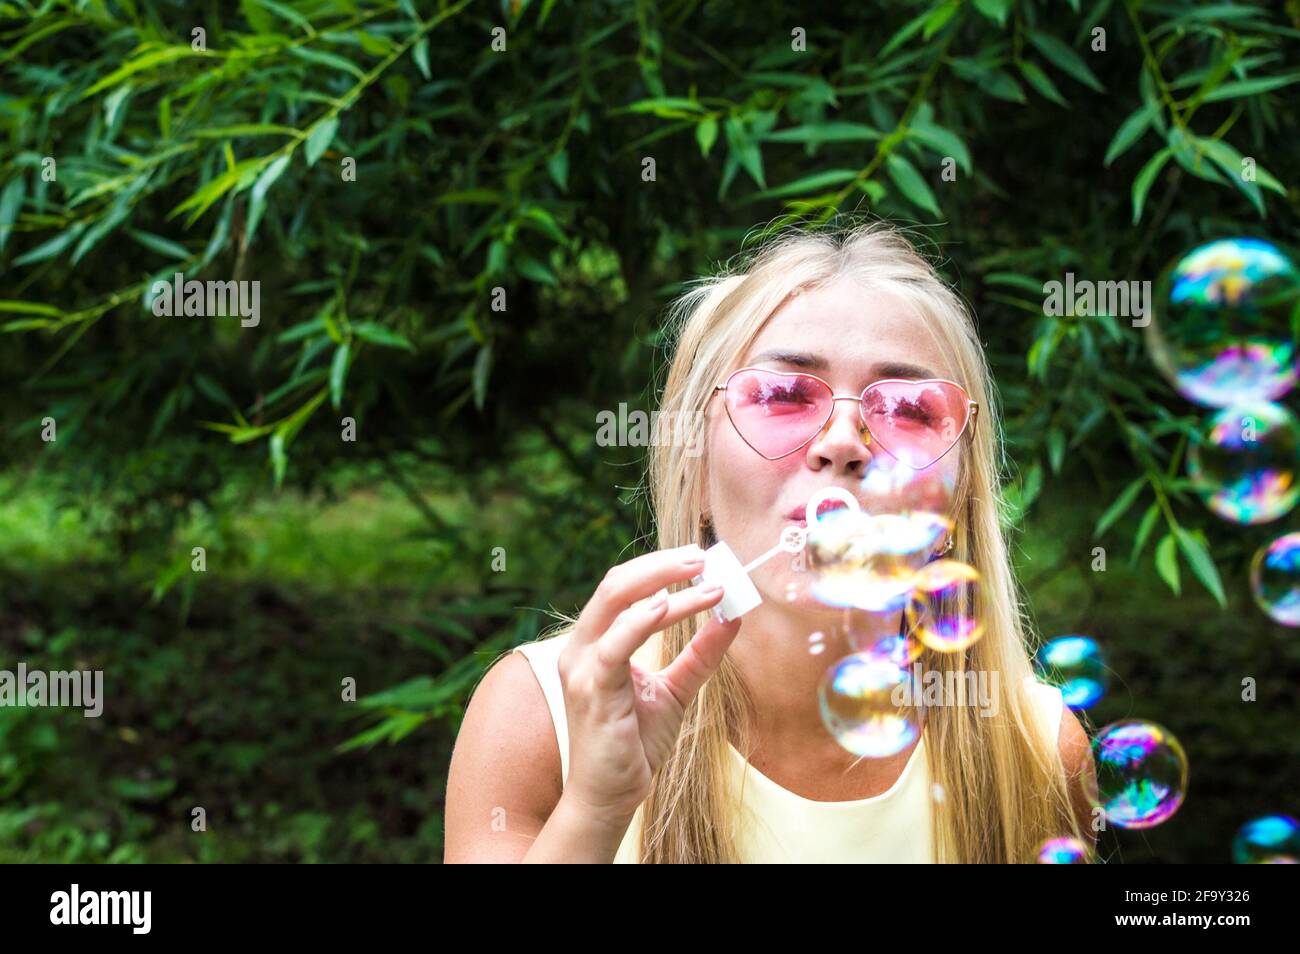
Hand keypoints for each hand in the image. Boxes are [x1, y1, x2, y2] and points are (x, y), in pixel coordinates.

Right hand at [558, 543, 743, 823]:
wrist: (610, 797)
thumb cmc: (635, 744)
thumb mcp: (676, 690)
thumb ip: (700, 654)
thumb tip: (734, 617)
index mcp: (596, 643)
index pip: (624, 588)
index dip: (661, 568)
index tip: (704, 560)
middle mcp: (581, 647)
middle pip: (616, 583)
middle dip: (662, 564)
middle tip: (704, 557)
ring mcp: (581, 667)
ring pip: (615, 602)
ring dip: (662, 583)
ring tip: (705, 577)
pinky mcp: (591, 690)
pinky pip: (614, 645)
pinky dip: (641, 621)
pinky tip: (667, 606)